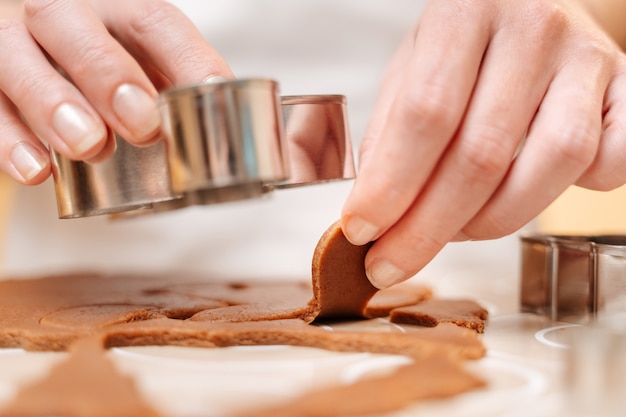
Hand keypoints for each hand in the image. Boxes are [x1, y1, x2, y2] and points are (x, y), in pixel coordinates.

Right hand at [0, 0, 231, 183]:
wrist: (39, 57)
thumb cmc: (100, 69)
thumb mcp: (141, 68)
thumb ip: (171, 92)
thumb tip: (220, 134)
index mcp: (114, 9)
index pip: (153, 21)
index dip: (186, 59)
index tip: (211, 98)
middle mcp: (59, 13)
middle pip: (74, 25)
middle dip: (108, 74)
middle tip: (140, 124)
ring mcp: (12, 39)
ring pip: (16, 54)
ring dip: (54, 103)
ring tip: (88, 145)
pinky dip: (9, 139)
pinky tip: (38, 170)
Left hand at [341, 0, 625, 287]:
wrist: (533, 4)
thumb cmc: (465, 41)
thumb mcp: (411, 66)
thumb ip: (389, 132)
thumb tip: (372, 210)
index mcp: (465, 11)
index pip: (425, 115)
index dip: (390, 186)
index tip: (361, 231)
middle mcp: (533, 28)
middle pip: (481, 153)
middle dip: (427, 229)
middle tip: (392, 262)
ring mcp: (587, 58)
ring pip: (552, 164)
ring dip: (491, 221)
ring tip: (453, 231)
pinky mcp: (624, 88)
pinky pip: (612, 162)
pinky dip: (571, 196)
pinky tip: (525, 195)